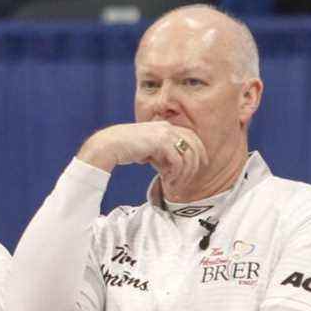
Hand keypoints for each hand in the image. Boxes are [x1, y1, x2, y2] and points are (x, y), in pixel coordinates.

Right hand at [77, 122, 206, 184]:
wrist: (111, 145)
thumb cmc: (126, 149)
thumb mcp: (148, 150)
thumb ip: (162, 155)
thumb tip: (170, 167)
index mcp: (166, 127)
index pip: (192, 137)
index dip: (199, 152)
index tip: (199, 166)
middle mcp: (168, 127)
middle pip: (195, 145)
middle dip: (196, 164)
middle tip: (190, 179)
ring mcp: (165, 133)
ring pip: (188, 155)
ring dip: (184, 173)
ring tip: (175, 184)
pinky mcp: (161, 142)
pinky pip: (177, 160)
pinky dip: (175, 173)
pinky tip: (167, 180)